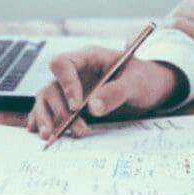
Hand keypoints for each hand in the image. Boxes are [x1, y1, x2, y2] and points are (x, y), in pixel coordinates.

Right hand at [26, 46, 184, 138]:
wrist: (151, 89)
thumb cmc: (144, 79)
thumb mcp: (136, 83)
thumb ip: (116, 92)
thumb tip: (92, 108)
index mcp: (88, 57)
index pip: (63, 64)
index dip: (66, 85)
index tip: (77, 107)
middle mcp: (74, 72)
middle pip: (52, 86)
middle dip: (60, 111)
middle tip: (78, 130)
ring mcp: (69, 88)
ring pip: (46, 100)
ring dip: (46, 119)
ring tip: (50, 137)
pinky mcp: (69, 104)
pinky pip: (49, 110)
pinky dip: (43, 121)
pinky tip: (42, 133)